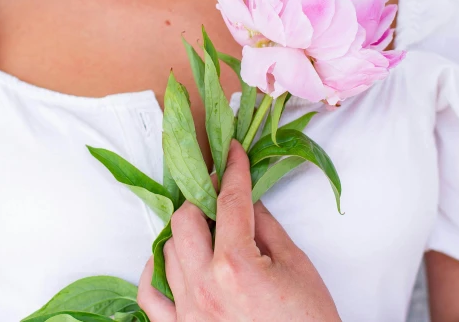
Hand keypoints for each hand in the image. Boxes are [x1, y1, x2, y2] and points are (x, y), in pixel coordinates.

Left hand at [138, 141, 340, 320]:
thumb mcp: (296, 265)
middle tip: (219, 197)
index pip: (228, 203)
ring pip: (165, 250)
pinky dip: (156, 270)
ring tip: (207, 232)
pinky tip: (173, 260)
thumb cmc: (308, 321)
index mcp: (235, 267)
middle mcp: (203, 288)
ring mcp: (187, 313)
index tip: (231, 152)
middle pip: (184, 220)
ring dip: (184, 234)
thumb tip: (245, 198)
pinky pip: (149, 294)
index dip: (232, 170)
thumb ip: (264, 226)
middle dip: (201, 200)